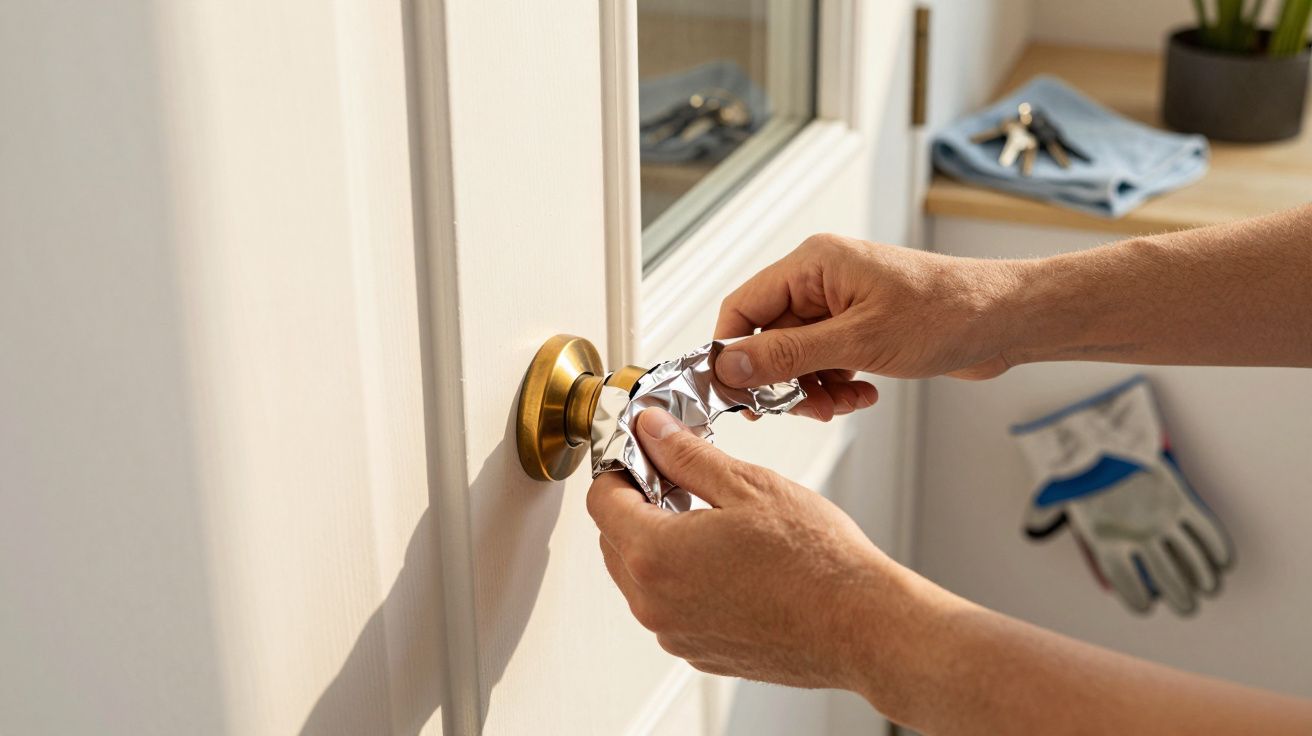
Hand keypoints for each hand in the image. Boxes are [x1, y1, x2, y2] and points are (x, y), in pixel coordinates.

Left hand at [586, 407, 929, 692]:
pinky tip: (731, 562)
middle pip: (614, 540)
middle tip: (683, 482)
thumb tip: (652, 431)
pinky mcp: (701, 653)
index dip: (621, 468)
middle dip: (638, 505)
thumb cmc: (817, 561)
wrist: (862, 625)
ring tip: (715, 521)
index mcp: (655, 555)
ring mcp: (676, 635)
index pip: (601, 501)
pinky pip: (672, 607)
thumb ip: (687, 456)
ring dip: (661, 544)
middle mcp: (654, 604)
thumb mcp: (747, 485)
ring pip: (642, 577)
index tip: (646, 456)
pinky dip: (686, 581)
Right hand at [714, 233, 1023, 418]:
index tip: (735, 395)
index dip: (733, 353)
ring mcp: (840, 305)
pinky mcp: (859, 327)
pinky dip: (836, 386)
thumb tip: (730, 367)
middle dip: (783, 380)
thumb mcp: (857, 341)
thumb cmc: (945, 313)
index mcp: (813, 265)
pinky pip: (825, 363)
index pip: (742, 307)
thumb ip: (787, 355)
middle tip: (805, 408)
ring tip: (841, 403)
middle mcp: (821, 280)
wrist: (1004, 321)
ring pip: (796, 357)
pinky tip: (862, 395)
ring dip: (812, 389)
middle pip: (767, 338)